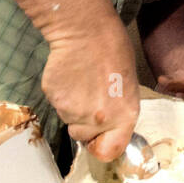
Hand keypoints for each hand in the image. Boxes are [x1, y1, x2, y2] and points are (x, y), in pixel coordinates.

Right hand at [41, 2, 138, 161]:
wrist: (85, 30)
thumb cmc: (113, 51)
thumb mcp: (129, 85)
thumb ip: (119, 111)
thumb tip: (107, 127)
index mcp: (124, 116)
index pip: (109, 151)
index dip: (101, 146)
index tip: (98, 139)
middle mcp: (99, 119)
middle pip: (83, 136)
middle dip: (84, 123)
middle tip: (89, 96)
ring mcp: (74, 110)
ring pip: (69, 119)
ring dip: (73, 105)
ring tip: (82, 80)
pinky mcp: (54, 98)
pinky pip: (57, 104)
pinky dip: (61, 93)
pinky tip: (70, 75)